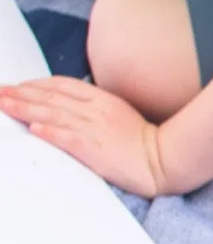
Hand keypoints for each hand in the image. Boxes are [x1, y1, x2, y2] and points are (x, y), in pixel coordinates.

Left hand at [0, 78, 169, 195]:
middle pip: (51, 97)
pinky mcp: (96, 150)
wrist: (165, 159)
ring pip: (54, 114)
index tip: (18, 86)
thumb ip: (96, 108)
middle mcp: (95, 111)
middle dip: (21, 94)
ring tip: (3, 105)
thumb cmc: (144, 141)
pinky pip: (69, 138)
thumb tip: (71, 107)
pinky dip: (50, 132)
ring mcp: (95, 129)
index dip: (36, 84)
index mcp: (101, 100)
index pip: (62, 85)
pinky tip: (33, 129)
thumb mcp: (120, 114)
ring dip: (25, 109)